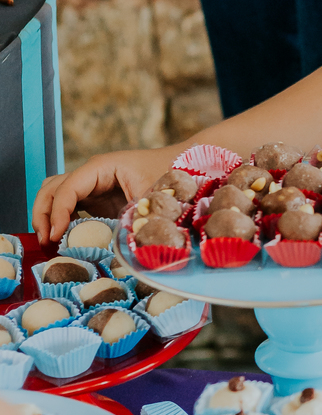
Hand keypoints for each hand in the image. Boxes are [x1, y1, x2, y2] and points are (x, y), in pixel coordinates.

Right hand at [33, 146, 176, 244]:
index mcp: (102, 167)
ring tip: (49, 242)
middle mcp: (92, 173)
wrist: (186, 164)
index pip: (67, 188)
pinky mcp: (98, 197)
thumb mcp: (152, 199)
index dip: (57, 213)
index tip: (56, 236)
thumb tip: (115, 250)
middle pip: (51, 188)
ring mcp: (93, 184)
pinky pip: (70, 205)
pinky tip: (64, 239)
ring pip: (55, 194)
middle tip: (45, 241)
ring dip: (47, 215)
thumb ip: (132, 220)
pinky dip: (62, 220)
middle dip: (43, 213)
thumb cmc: (171, 175)